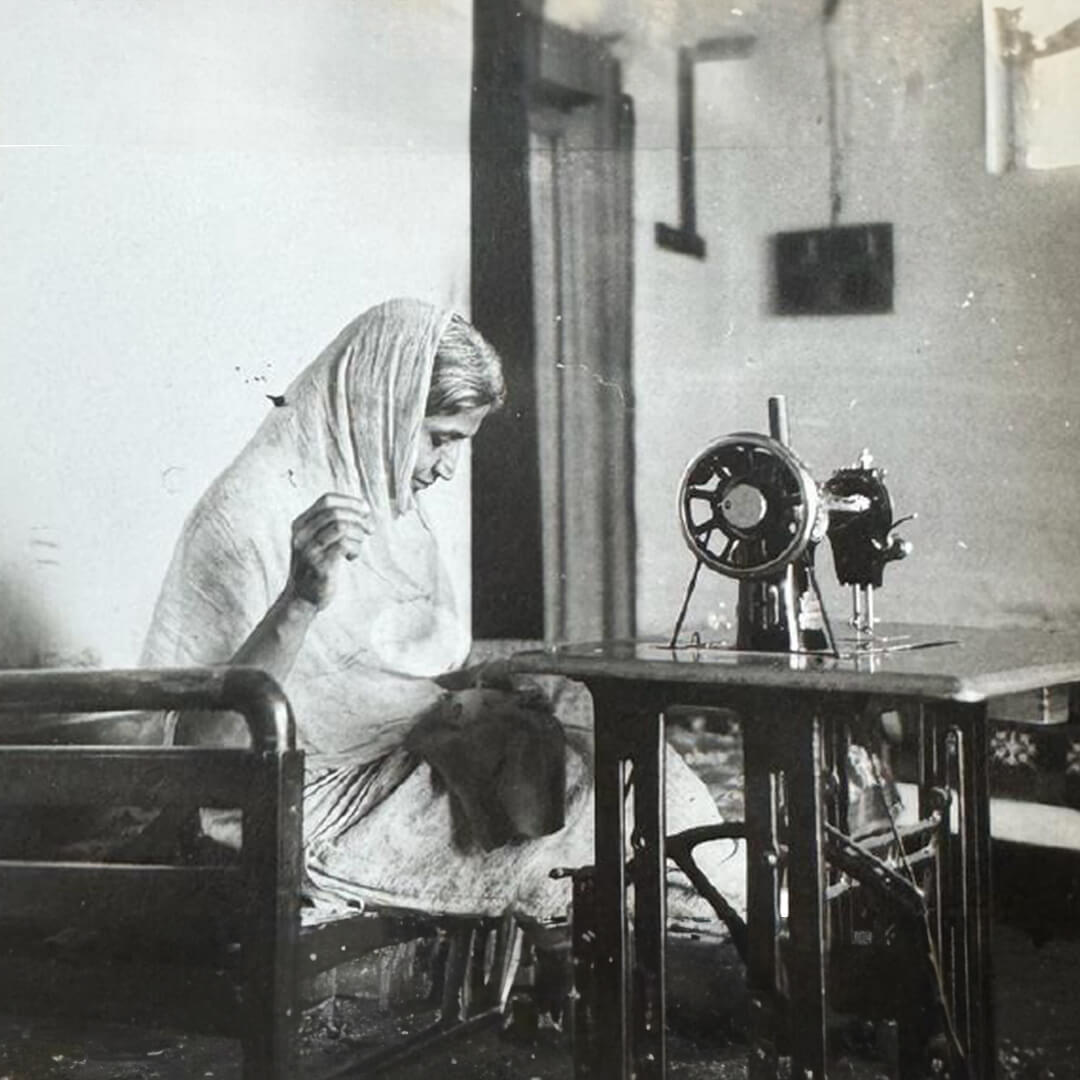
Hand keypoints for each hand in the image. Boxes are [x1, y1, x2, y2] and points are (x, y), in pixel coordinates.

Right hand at [284, 493, 373, 610]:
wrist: (301, 598)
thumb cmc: (315, 566)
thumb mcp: (316, 540)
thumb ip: (330, 524)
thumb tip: (363, 509)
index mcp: (300, 524)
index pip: (327, 500)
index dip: (350, 501)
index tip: (366, 510)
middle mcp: (301, 535)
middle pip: (336, 512)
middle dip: (359, 518)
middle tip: (369, 529)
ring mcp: (308, 550)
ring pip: (342, 527)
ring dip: (358, 534)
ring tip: (357, 547)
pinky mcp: (319, 565)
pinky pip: (344, 545)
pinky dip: (355, 548)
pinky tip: (351, 557)